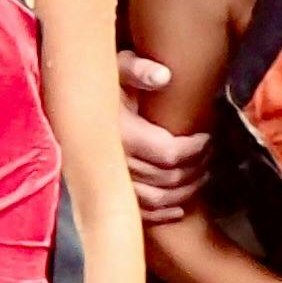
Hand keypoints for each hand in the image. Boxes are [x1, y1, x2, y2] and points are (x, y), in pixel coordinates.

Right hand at [118, 54, 206, 226]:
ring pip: (157, 199)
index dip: (194, 149)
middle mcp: (115, 162)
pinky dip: (162, 214)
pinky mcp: (108, 193)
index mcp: (121, 134)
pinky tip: (179, 209)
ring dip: (185, 191)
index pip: (169, 152)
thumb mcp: (116, 68)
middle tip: (209, 155)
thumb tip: (164, 76)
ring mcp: (111, 181)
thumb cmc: (101, 86)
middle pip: (168, 177)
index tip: (207, 138)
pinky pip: (139, 213)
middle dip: (195, 168)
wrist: (72, 105)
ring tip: (201, 176)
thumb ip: (139, 70)